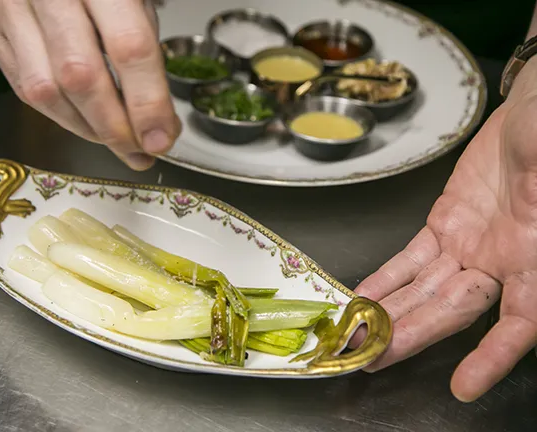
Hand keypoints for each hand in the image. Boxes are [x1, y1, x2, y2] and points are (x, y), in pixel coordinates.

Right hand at [0, 0, 180, 169]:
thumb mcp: (138, 7)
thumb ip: (147, 61)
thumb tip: (157, 127)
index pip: (129, 47)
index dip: (147, 103)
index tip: (161, 138)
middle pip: (81, 76)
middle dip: (114, 127)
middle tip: (139, 151)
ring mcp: (12, 6)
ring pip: (47, 91)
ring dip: (87, 129)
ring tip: (115, 140)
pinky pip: (25, 89)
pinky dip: (61, 115)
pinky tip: (85, 120)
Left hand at [353, 59, 536, 401]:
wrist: (533, 115)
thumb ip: (535, 194)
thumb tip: (530, 201)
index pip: (520, 322)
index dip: (494, 356)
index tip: (464, 385)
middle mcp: (503, 262)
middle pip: (452, 310)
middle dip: (412, 335)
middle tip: (371, 358)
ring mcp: (469, 246)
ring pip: (424, 290)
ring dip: (389, 315)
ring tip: (355, 336)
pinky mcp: (444, 227)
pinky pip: (411, 260)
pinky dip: (386, 280)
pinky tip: (362, 298)